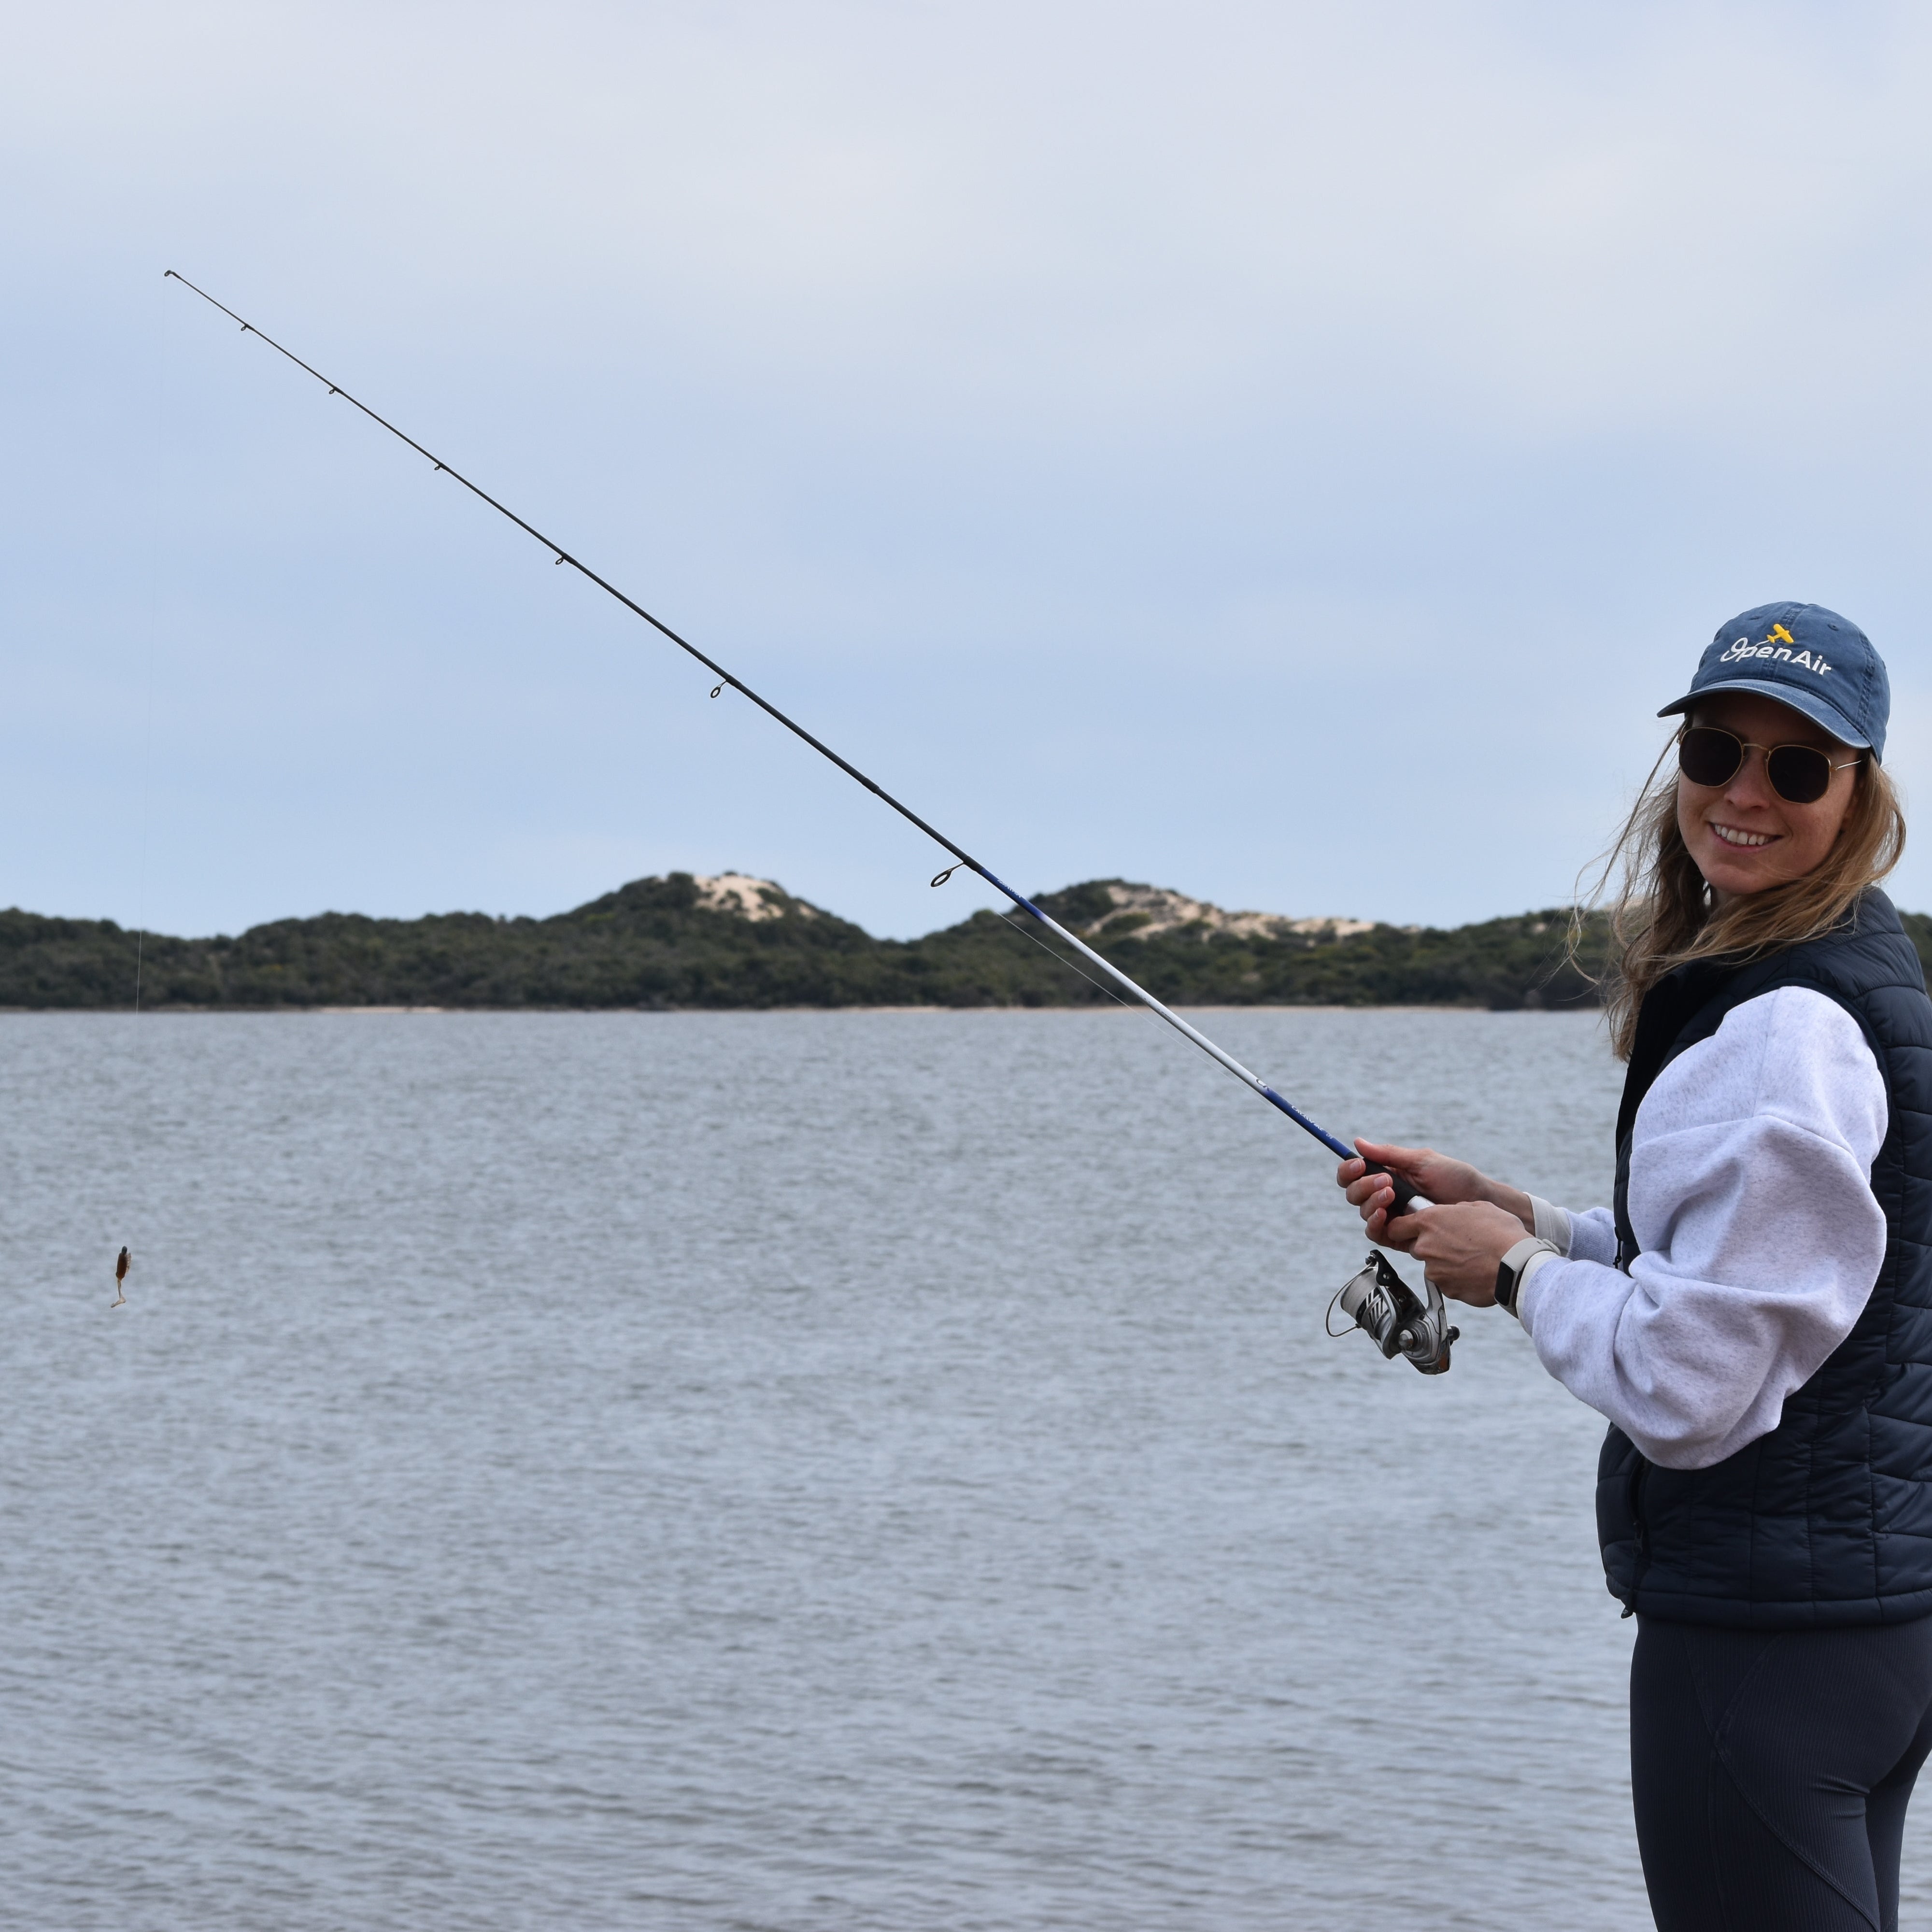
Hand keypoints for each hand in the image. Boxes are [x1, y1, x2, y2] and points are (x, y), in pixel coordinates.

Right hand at [1335, 1138, 1534, 1251]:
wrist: (1477, 1202)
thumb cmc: (1455, 1178)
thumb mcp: (1421, 1160)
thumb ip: (1389, 1154)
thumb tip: (1359, 1142)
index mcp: (1388, 1175)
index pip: (1355, 1173)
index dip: (1349, 1170)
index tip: (1358, 1164)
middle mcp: (1386, 1196)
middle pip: (1354, 1194)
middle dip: (1364, 1186)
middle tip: (1386, 1182)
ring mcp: (1393, 1216)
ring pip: (1363, 1213)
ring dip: (1371, 1202)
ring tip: (1391, 1195)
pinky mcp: (1400, 1235)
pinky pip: (1376, 1233)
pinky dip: (1375, 1223)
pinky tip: (1386, 1215)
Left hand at [1405, 1201, 1531, 1306]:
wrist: (1516, 1265)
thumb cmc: (1502, 1234)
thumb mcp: (1479, 1207)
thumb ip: (1456, 1210)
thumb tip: (1454, 1213)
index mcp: (1429, 1221)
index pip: (1396, 1226)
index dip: (1402, 1228)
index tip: (1408, 1230)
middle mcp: (1426, 1246)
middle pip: (1416, 1247)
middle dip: (1431, 1246)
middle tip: (1455, 1244)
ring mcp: (1434, 1270)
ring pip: (1432, 1266)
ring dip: (1445, 1264)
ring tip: (1470, 1259)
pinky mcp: (1446, 1289)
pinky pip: (1446, 1282)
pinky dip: (1457, 1279)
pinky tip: (1475, 1272)